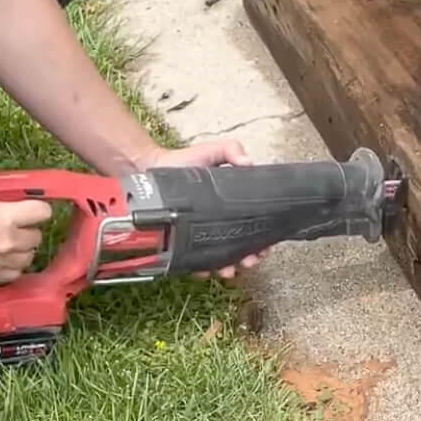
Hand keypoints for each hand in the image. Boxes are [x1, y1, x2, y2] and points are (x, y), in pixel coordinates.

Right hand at [0, 170, 51, 283]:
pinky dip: (11, 266)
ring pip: (29, 257)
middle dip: (28, 229)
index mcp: (8, 215)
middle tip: (15, 224)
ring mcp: (1, 261)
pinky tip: (1, 257)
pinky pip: (14, 273)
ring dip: (22, 249)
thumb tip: (6, 187)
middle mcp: (10, 240)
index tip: (30, 207)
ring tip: (8, 243)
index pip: (44, 213)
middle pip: (37, 236)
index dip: (37, 208)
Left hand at [144, 137, 264, 280]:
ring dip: (228, 266)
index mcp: (233, 204)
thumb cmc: (184, 160)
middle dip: (249, 257)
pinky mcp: (185, 240)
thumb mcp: (213, 151)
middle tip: (250, 261)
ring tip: (228, 270)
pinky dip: (202, 268)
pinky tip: (205, 271)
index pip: (254, 224)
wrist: (153, 169)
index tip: (266, 245)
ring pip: (221, 256)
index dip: (263, 237)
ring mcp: (203, 232)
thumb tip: (249, 162)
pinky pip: (195, 259)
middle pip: (241, 245)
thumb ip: (232, 150)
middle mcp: (220, 221)